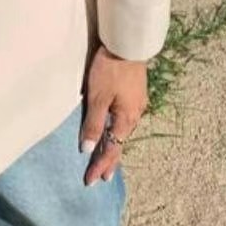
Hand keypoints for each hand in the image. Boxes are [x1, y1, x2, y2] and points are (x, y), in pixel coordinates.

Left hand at [78, 43, 147, 185]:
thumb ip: (93, 123)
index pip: (111, 149)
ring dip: (114, 147)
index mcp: (126, 119)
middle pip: (120, 143)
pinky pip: (125, 121)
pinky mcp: (135, 95)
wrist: (127, 44)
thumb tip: (88, 150)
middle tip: (102, 177)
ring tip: (108, 160)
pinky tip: (115, 132)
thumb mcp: (98, 97)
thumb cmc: (110, 70)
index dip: (100, 165)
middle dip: (109, 161)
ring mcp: (137, 104)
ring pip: (124, 132)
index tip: (90, 181)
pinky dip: (118, 132)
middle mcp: (135, 115)